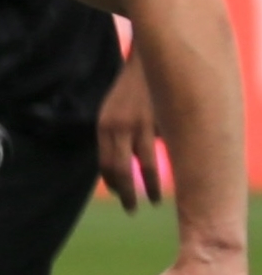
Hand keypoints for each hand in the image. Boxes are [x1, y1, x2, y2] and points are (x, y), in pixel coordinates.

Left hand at [96, 58, 164, 209]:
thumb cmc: (128, 94)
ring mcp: (143, 126)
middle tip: (130, 210)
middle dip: (126, 194)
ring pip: (146, 166)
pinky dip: (165, 166)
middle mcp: (121, 128)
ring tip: (153, 201)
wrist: (145, 65)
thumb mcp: (111, 115)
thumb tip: (118, 170)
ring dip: (148, 187)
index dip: (112, 184)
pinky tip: (170, 177)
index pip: (105, 164)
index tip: (119, 196)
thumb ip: (113, 138)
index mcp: (104, 127)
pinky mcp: (163, 123)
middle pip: (121, 170)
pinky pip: (164, 150)